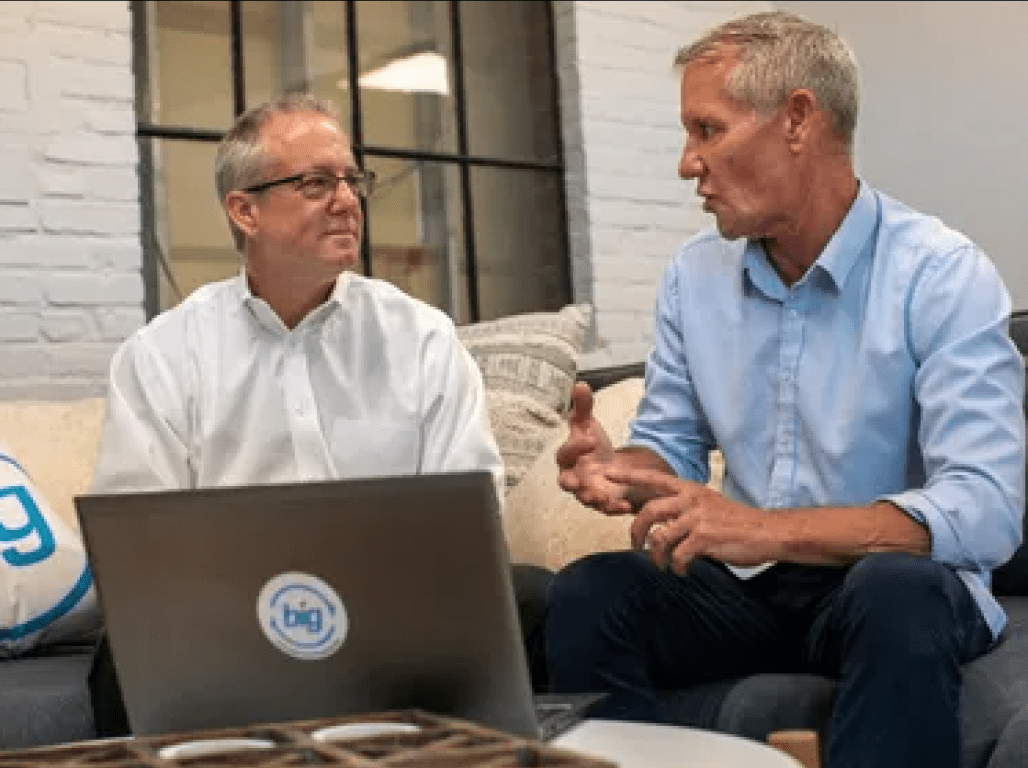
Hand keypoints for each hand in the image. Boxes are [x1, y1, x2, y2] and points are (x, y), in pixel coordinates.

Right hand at [555, 382, 633, 514]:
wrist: (608, 466)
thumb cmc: (593, 446)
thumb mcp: (590, 425)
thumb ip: (584, 407)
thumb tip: (580, 384)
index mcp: (568, 458)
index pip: (564, 454)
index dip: (574, 447)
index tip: (591, 440)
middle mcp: (574, 477)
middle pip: (565, 482)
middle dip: (571, 484)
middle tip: (579, 482)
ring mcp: (587, 492)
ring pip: (585, 499)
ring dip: (592, 498)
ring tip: (602, 497)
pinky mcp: (602, 504)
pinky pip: (606, 510)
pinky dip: (615, 508)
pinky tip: (626, 506)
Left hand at [606, 467, 778, 573]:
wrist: (766, 531)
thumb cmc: (736, 522)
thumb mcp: (708, 505)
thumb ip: (684, 509)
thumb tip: (660, 526)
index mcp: (690, 490)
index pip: (654, 478)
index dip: (630, 475)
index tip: (608, 472)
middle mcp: (690, 500)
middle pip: (649, 511)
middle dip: (635, 531)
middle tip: (635, 545)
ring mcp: (697, 518)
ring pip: (660, 537)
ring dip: (656, 556)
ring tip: (661, 565)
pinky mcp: (704, 538)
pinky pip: (678, 555)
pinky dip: (676, 566)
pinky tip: (681, 570)